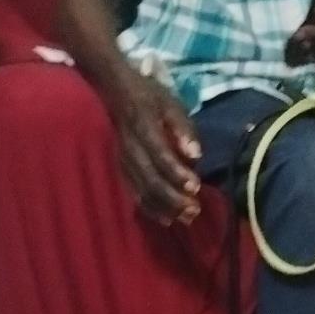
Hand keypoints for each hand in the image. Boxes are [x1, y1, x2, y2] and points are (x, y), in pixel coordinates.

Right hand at [115, 75, 201, 224]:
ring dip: (164, 207)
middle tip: (194, 210)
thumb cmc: (152, 99)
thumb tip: (196, 156)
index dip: (177, 173)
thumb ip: (184, 130)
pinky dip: (150, 208)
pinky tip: (167, 219)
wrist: (118, 94)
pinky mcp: (122, 170)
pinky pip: (134, 193)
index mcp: (143, 127)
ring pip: (141, 190)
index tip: (196, 188)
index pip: (159, 155)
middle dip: (173, 198)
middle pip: (149, 178)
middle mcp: (130, 148)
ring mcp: (123, 161)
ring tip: (186, 218)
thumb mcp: (172, 105)